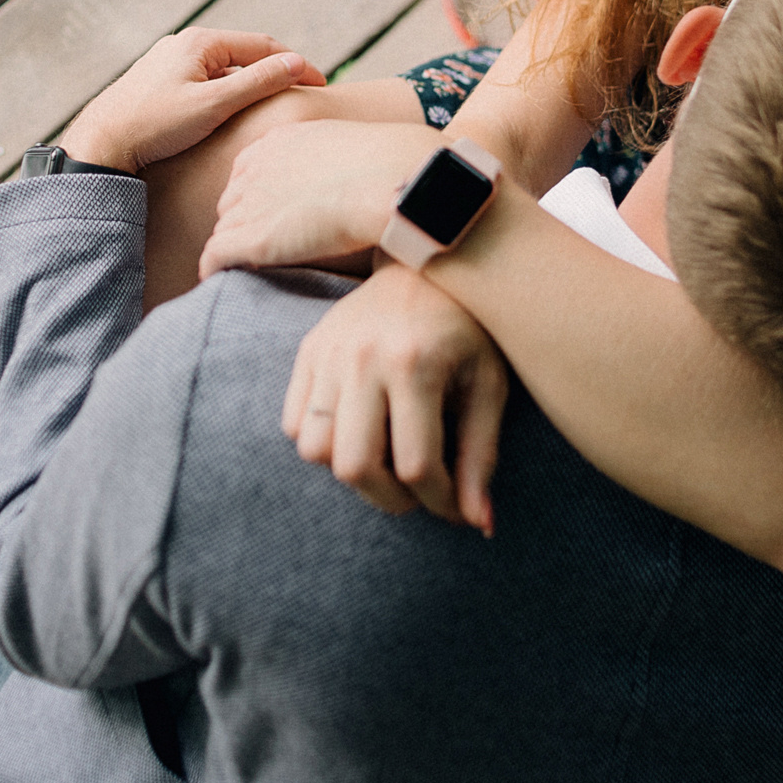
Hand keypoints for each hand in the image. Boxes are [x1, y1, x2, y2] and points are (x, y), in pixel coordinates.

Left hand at [60, 29, 325, 173]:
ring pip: (224, 68)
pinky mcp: (159, 80)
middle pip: (244, 53)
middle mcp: (184, 43)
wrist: (101, 143)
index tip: (322, 86)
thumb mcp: (215, 105)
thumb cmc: (156, 125)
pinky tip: (234, 112)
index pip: (263, 46)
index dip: (296, 64)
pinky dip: (228, 91)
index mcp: (201, 42)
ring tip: (275, 103)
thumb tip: (298, 64)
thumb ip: (258, 82)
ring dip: (251, 82)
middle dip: (275, 70)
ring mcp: (170, 61)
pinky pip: (205, 80)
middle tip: (304, 92)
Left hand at [201, 118, 440, 276]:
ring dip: (231, 248)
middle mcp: (256, 169)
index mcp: (278, 143)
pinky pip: (214, 255)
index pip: (247, 173)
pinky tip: (217, 279)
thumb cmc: (390, 167)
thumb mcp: (350, 148)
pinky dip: (213, 268)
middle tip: (260, 245)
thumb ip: (332, 161)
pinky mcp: (253, 238)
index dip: (256, 197)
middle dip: (241, 222)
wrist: (392, 178)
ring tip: (239, 267)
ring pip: (223, 228)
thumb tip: (345, 182)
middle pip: (231, 201)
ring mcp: (251, 203)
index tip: (269, 215)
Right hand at [284, 264, 506, 533]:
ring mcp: (328, 352)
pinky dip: (322, 444)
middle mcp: (362, 357)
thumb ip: (482, 454)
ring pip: (315, 449)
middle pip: (355, 466)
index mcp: (415, 363)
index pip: (416, 465)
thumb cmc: (469, 327)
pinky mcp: (307, 350)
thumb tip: (480, 524)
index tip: (455, 508)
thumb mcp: (489, 385)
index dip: (439, 502)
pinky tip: (360, 434)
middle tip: (414, 495)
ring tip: (386, 462)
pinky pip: (294, 423)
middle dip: (388, 500)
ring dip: (350, 472)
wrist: (427, 258)